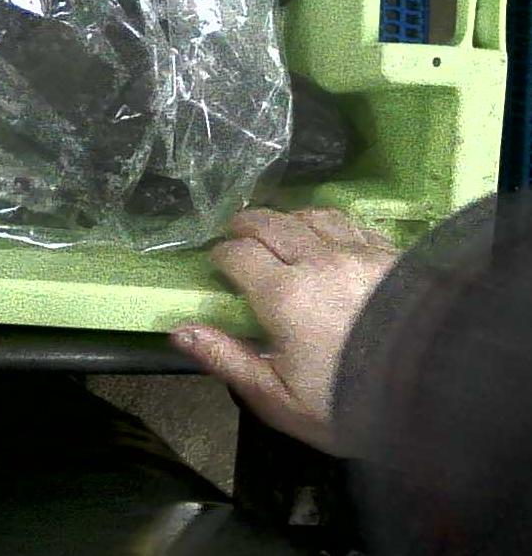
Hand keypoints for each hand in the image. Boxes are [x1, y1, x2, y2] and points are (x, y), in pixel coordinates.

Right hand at [172, 208, 396, 452]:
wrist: (440, 393)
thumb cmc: (350, 404)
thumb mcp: (279, 399)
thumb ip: (228, 360)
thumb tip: (179, 330)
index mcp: (282, 294)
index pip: (237, 254)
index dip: (222, 256)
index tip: (218, 265)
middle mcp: (316, 260)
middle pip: (270, 223)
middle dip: (246, 225)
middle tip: (237, 234)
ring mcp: (358, 253)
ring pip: (310, 215)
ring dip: (287, 218)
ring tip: (280, 227)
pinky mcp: (392, 254)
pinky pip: (350, 223)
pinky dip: (328, 221)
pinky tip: (327, 232)